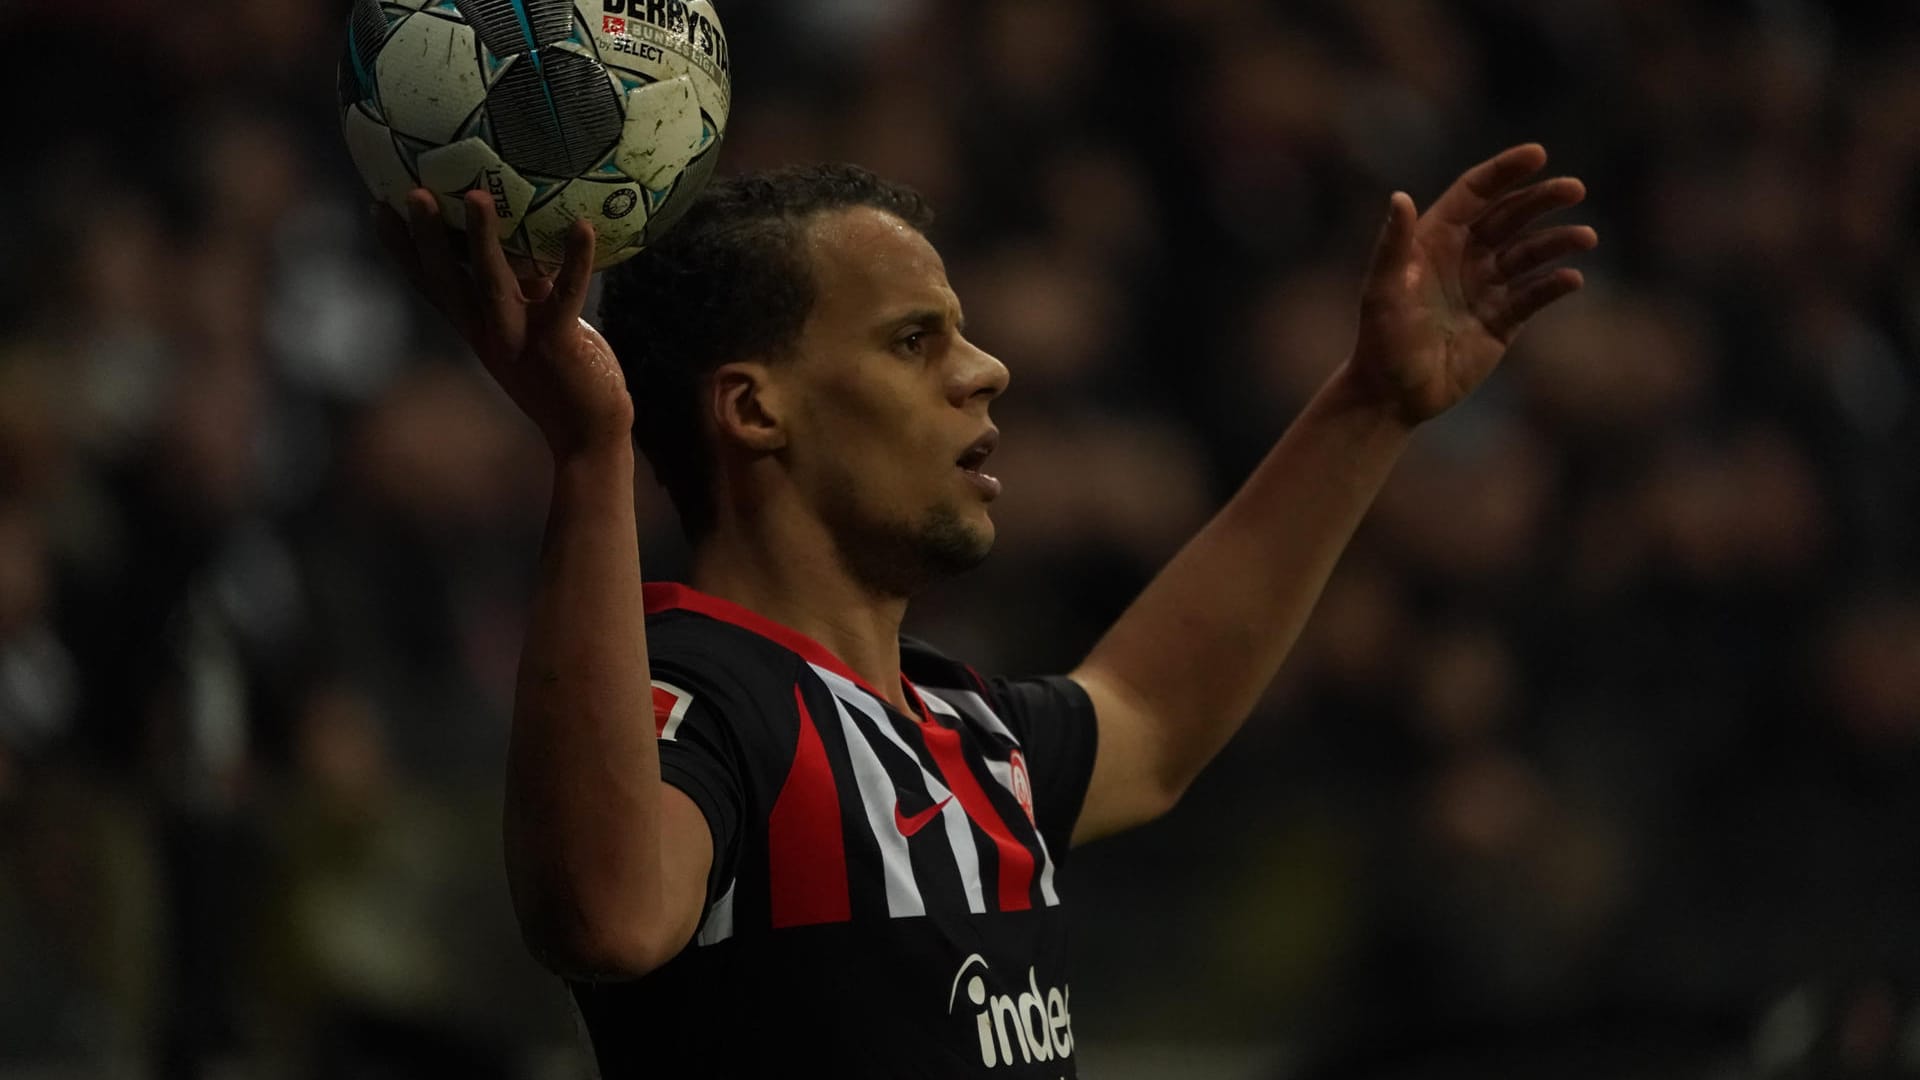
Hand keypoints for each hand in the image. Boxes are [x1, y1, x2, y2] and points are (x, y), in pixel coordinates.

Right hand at [375, 189, 633, 457]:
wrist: (588, 434)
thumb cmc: (566, 375)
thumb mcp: (535, 327)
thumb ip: (528, 289)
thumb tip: (529, 237)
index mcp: (477, 329)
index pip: (430, 285)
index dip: (403, 248)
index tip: (380, 207)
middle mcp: (488, 334)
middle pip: (448, 280)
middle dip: (427, 237)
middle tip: (413, 193)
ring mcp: (519, 339)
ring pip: (492, 283)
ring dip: (482, 239)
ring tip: (476, 196)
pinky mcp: (557, 343)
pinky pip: (565, 294)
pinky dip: (575, 259)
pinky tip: (581, 226)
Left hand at [1347, 143, 1596, 426]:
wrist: (1393, 396)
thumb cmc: (1380, 340)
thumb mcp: (1382, 291)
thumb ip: (1393, 245)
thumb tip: (1400, 197)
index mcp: (1435, 240)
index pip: (1475, 194)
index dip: (1504, 172)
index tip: (1538, 154)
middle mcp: (1464, 257)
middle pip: (1510, 216)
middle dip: (1542, 199)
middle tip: (1575, 188)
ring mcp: (1486, 288)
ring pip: (1529, 254)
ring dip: (1557, 242)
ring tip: (1585, 237)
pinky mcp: (1502, 321)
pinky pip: (1533, 296)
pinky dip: (1553, 286)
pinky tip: (1571, 279)